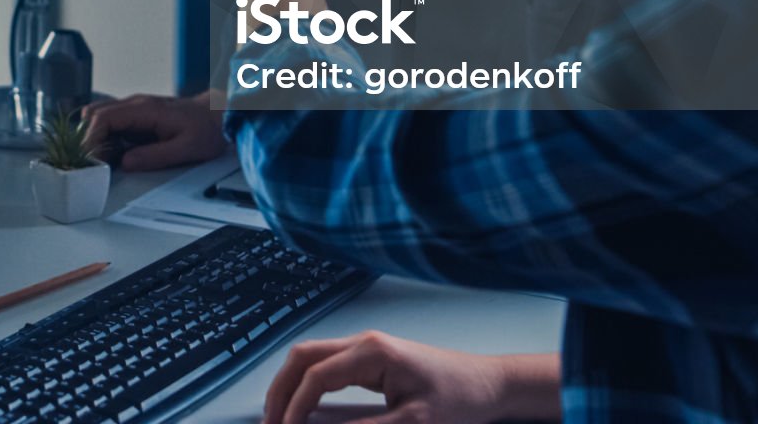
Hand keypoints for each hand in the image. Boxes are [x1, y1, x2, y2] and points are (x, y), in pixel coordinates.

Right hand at [80, 92, 226, 170]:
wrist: (218, 115)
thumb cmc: (206, 130)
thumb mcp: (186, 149)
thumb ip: (155, 156)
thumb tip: (125, 163)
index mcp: (146, 110)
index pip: (104, 118)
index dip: (91, 139)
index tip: (90, 160)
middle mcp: (136, 104)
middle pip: (96, 116)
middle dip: (89, 140)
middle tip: (93, 165)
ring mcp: (135, 108)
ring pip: (100, 118)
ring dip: (96, 139)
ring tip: (103, 162)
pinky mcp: (136, 116)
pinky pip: (111, 123)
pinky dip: (105, 138)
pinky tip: (113, 155)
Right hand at [263, 332, 559, 423]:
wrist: (488, 384)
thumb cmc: (459, 399)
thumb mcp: (413, 422)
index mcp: (373, 352)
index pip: (316, 375)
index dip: (295, 406)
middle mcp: (363, 342)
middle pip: (302, 356)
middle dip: (279, 390)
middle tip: (269, 423)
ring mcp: (365, 347)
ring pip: (309, 357)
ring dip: (289, 385)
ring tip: (279, 417)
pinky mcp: (369, 359)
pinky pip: (324, 364)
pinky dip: (306, 384)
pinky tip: (302, 407)